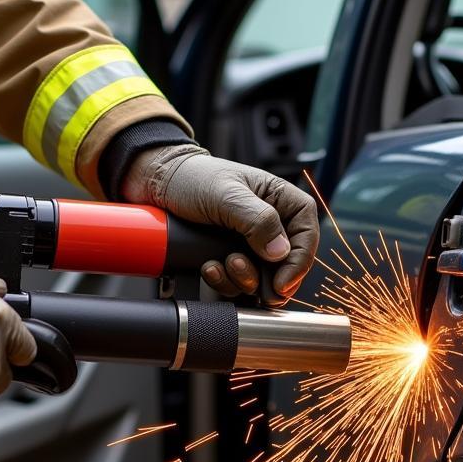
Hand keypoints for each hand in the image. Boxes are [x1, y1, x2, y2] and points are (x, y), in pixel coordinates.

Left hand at [123, 146, 318, 299]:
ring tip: (220, 264)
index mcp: (279, 200)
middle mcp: (269, 225)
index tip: (282, 283)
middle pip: (287, 265)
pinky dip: (224, 283)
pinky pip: (237, 284)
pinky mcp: (228, 259)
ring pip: (262, 279)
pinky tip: (208, 268)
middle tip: (247, 279)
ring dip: (242, 281)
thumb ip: (257, 220)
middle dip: (268, 279)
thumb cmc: (192, 178)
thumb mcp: (226, 194)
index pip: (307, 234)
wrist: (155, 186)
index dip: (300, 261)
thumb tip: (281, 251)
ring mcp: (249, 245)